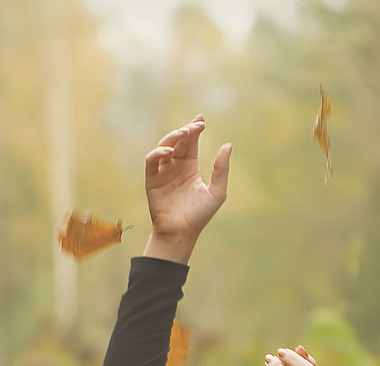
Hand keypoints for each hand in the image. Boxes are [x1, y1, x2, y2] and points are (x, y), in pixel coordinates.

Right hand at [143, 114, 231, 263]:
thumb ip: (221, 169)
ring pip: (164, 146)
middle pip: (179, 141)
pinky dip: (158, 153)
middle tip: (196, 126)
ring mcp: (163, 172)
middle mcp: (175, 166)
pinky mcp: (151, 179)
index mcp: (190, 167)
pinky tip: (170, 152)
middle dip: (186, 131)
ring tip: (184, 134)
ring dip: (173, 137)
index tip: (201, 119)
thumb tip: (227, 145)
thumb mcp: (217, 191)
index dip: (195, 129)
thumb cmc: (199, 215)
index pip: (191, 143)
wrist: (182, 232)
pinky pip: (152, 161)